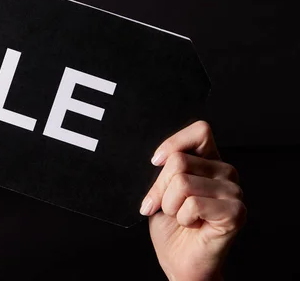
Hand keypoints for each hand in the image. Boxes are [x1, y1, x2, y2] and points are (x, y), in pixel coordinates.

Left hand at [141, 121, 245, 280]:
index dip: (174, 143)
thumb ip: (165, 168)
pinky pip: (194, 204)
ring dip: (171, 206)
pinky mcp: (236, 212)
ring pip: (182, 182)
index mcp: (210, 160)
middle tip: (164, 206)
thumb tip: (157, 158)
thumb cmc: (170, 225)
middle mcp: (226, 172)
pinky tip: (192, 225)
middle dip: (160, 187)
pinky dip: (183, 218)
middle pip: (179, 161)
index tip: (155, 162)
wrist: (179, 260)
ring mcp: (234, 192)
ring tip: (181, 216)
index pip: (200, 131)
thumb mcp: (160, 189)